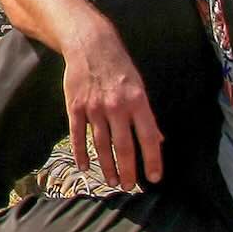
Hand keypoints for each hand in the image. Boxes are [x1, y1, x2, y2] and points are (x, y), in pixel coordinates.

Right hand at [62, 33, 163, 188]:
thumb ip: (146, 115)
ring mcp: (93, 108)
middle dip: (127, 171)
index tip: (153, 178)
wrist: (90, 45)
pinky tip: (85, 167)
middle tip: (129, 187)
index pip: (148, 137)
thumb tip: (157, 140)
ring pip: (101, 145)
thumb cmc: (119, 67)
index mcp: (137, 101)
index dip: (152, 160)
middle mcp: (116, 107)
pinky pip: (78, 136)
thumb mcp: (139, 86)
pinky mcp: (75, 107)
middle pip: (123, 147)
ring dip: (107, 167)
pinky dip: (81, 153)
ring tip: (112, 182)